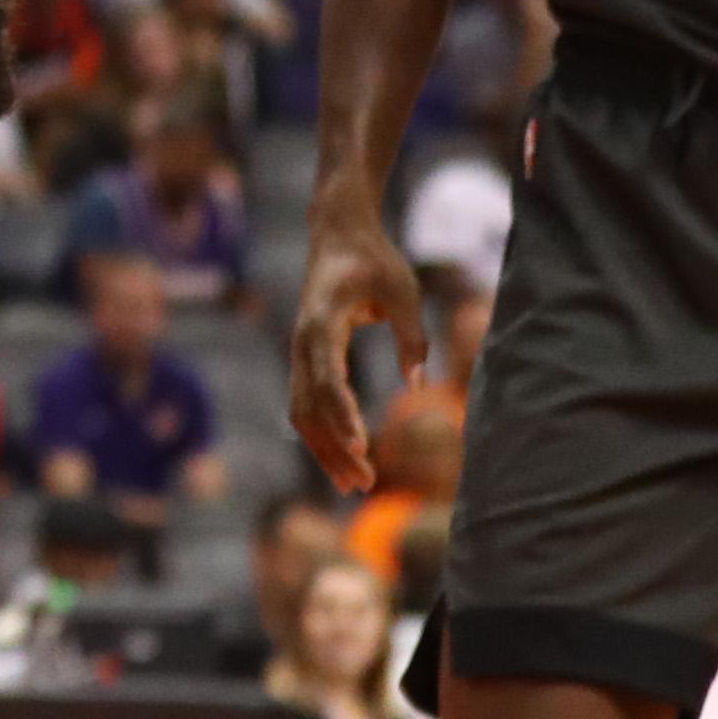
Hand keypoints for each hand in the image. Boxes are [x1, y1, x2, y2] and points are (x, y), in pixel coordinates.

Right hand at [289, 192, 426, 494]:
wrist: (336, 234)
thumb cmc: (374, 260)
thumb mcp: (403, 292)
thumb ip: (411, 338)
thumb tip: (418, 386)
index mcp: (322, 323)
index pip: (328, 380)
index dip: (343, 417)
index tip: (362, 448)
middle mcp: (302, 342)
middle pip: (310, 407)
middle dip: (334, 449)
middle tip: (367, 484)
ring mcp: (299, 351)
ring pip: (301, 412)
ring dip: (324, 449)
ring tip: (355, 483)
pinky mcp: (305, 357)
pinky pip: (304, 404)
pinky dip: (320, 434)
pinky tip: (343, 456)